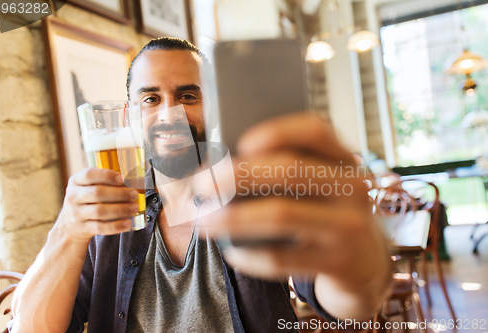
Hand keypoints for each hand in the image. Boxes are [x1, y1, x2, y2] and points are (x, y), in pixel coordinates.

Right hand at [55, 168, 139, 243]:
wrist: (70, 224)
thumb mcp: (89, 186)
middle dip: (119, 193)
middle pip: (97, 193)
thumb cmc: (87, 199)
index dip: (106, 175)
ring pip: (100, 211)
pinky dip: (116, 225)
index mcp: (76, 181)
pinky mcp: (82, 228)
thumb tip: (134, 180)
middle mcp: (73, 196)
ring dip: (120, 209)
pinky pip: (100, 227)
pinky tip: (127, 223)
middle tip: (134, 195)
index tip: (122, 178)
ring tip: (134, 208)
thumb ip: (105, 182)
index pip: (89, 174)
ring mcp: (76, 213)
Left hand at [201, 112, 390, 290]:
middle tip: (200, 184)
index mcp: (342, 159)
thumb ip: (284, 172)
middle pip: (290, 170)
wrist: (365, 261)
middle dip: (237, 174)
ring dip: (232, 217)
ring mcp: (348, 226)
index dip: (276, 132)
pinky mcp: (338, 262)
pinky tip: (232, 252)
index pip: (314, 130)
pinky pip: (282, 258)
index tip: (240, 142)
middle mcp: (351, 187)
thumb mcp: (319, 185)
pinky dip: (249, 256)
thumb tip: (220, 168)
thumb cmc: (325, 212)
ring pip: (281, 214)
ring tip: (203, 219)